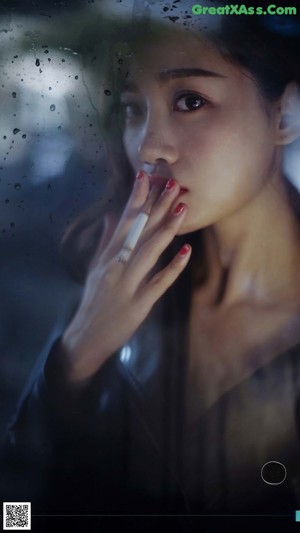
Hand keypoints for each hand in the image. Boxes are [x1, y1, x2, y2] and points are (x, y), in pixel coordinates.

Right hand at [61, 171, 191, 384]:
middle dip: (156, 206)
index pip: (123, 221)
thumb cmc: (94, 301)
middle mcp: (116, 265)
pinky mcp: (138, 304)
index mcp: (107, 255)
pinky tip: (187, 251)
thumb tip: (113, 215)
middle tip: (173, 183)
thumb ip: (106, 241)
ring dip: (166, 229)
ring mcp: (127, 284)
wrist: (85, 338)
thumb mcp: (97, 268)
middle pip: (138, 231)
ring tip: (183, 208)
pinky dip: (173, 267)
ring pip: (148, 252)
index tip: (147, 175)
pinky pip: (158, 282)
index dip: (136, 197)